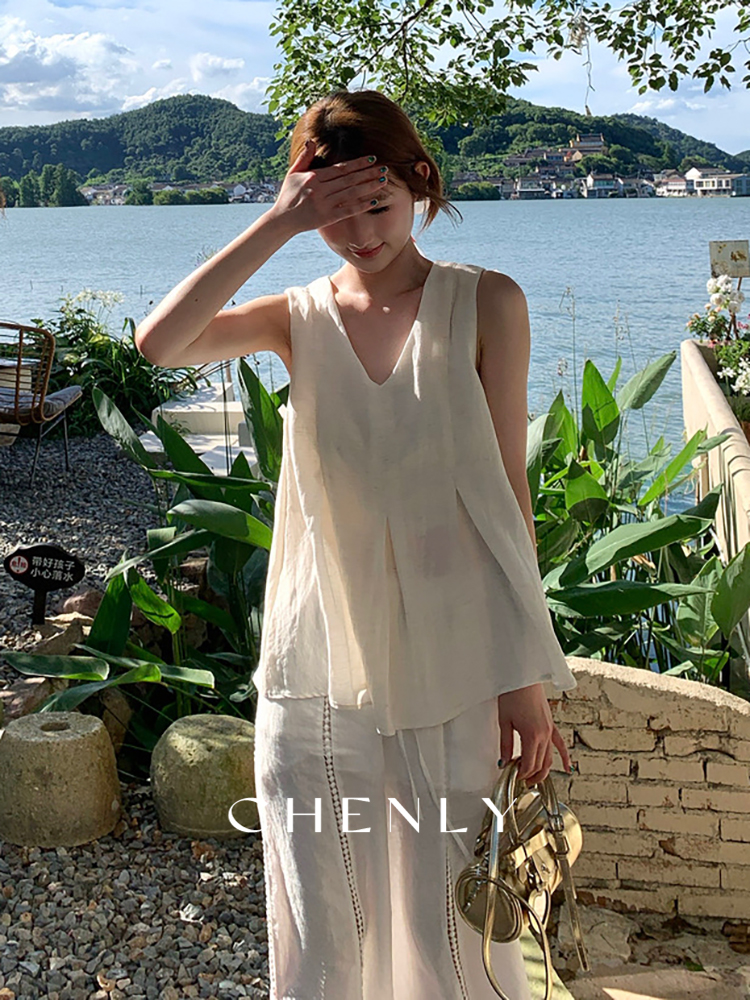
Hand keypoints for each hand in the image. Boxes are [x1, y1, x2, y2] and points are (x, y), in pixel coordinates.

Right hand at [268, 140, 388, 235]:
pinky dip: (361, 206)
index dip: (358, 163)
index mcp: (314, 177)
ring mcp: (324, 204)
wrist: (282, 220)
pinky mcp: (327, 218)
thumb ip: (304, 157)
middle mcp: (320, 189)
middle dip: (368, 173)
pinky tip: (374, 201)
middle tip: (385, 169)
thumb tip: (312, 140)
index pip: (341, 168)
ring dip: (368, 187)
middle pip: (349, 179)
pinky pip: (347, 210)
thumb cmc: (288, 195)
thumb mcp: (293, 173)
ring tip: (383, 181)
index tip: (372, 159)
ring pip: (351, 193)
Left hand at [497, 683, 571, 784]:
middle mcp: (544, 735)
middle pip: (541, 764)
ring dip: (544, 770)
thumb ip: (505, 745)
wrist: (523, 677)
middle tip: (522, 781)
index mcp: (532, 736)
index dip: (522, 774)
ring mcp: (550, 730)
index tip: (514, 777)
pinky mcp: (551, 724)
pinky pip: (560, 744)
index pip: (529, 765)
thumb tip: (503, 762)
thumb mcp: (504, 721)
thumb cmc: (512, 695)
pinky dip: (564, 757)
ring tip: (534, 779)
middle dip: (532, 775)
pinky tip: (567, 767)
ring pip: (550, 757)